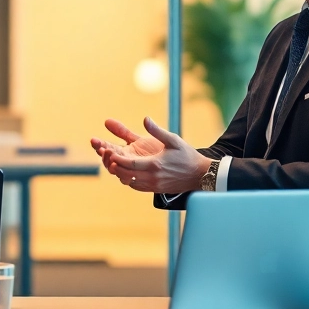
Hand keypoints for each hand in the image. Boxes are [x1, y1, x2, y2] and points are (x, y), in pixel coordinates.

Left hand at [90, 117, 210, 193]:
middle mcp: (152, 177)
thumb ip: (157, 130)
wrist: (200, 175)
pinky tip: (126, 173)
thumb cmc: (187, 155)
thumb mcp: (173, 140)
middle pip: (126, 174)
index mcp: (155, 164)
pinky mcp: (156, 190)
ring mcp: (154, 185)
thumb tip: (145, 119)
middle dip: (115, 166)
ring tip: (113, 164)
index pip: (130, 163)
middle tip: (107, 158)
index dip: (118, 159)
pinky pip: (137, 187)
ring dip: (121, 174)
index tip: (109, 153)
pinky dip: (129, 180)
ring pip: (130, 182)